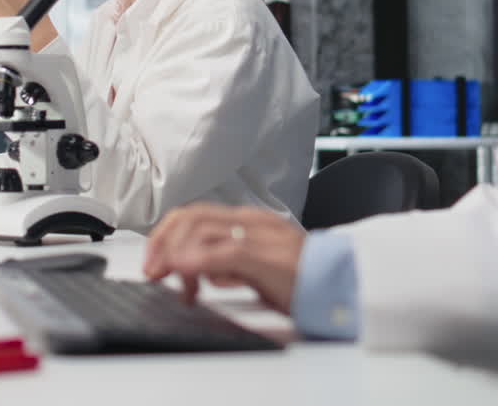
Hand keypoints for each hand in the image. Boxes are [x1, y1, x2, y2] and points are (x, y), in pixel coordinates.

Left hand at [142, 203, 306, 313]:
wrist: (345, 284)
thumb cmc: (303, 279)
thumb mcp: (256, 269)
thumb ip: (228, 264)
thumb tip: (198, 271)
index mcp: (249, 221)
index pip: (195, 215)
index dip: (166, 234)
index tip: (153, 261)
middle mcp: (252, 222)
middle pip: (192, 218)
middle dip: (162, 242)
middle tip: (152, 270)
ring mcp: (261, 237)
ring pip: (203, 230)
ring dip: (175, 254)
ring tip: (168, 278)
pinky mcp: (269, 258)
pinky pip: (226, 252)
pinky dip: (198, 260)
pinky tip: (185, 271)